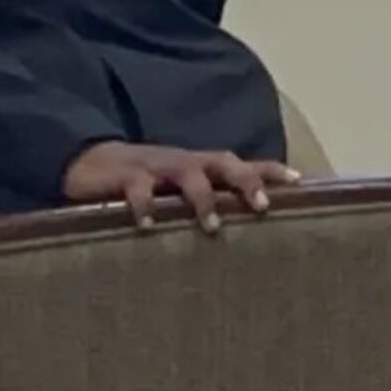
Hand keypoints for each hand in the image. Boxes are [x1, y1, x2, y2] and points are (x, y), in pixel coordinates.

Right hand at [62, 140, 302, 232]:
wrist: (90, 163)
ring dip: (203, 198)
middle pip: (225, 162)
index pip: (244, 163)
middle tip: (263, 206)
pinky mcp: (126, 176)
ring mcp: (157, 166)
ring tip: (212, 226)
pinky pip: (138, 189)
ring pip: (188, 173)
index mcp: (202, 167)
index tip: (299, 181)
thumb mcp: (181, 191)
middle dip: (247, 181)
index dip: (270, 170)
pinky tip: (149, 226)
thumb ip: (210, 203)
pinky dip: (145, 206)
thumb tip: (248, 228)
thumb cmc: (147, 184)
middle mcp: (186, 162)